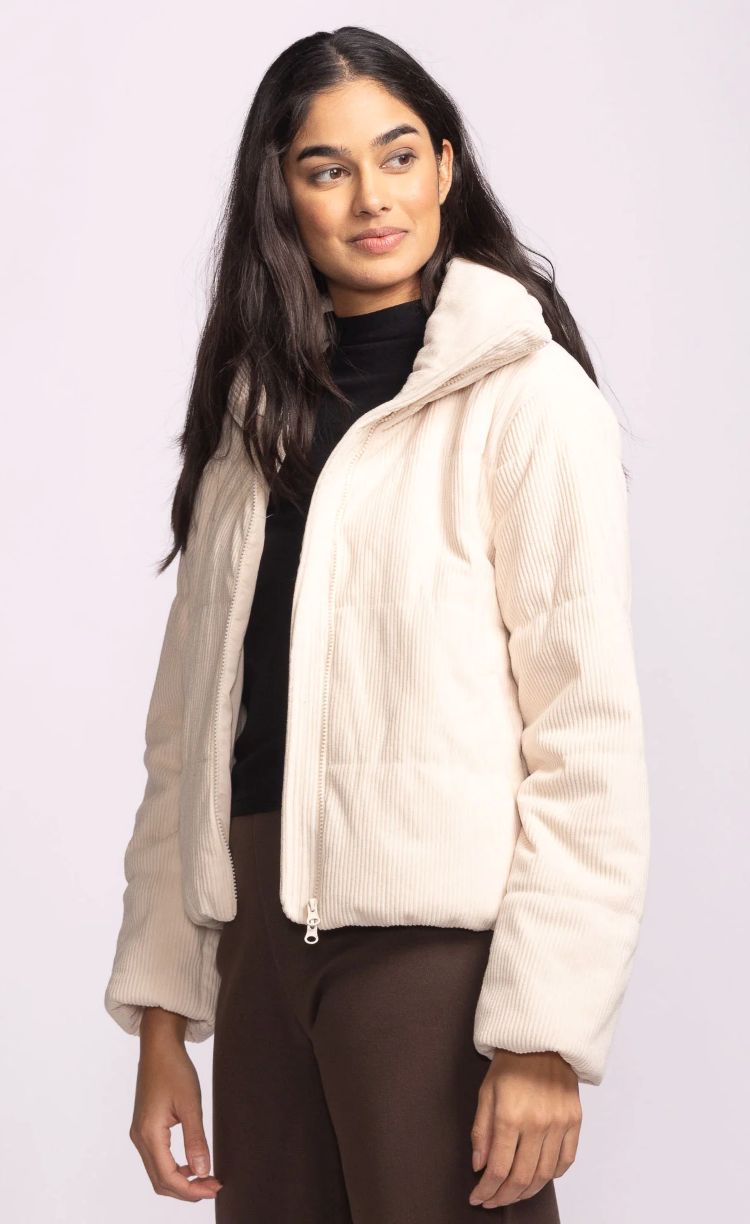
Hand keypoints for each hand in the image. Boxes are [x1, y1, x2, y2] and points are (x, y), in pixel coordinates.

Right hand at [128, 1007, 222, 1202]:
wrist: (159, 1048)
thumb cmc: (174, 1070)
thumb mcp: (190, 1104)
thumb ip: (195, 1140)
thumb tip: (202, 1171)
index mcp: (149, 1133)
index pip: (168, 1177)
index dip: (191, 1189)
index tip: (213, 1188)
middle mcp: (140, 1138)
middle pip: (160, 1181)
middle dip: (187, 1190)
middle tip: (213, 1187)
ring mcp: (140, 1134)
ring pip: (157, 1173)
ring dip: (180, 1181)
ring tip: (205, 1178)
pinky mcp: (144, 1129)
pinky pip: (157, 1159)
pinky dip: (174, 1168)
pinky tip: (192, 1163)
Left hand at [468, 1049, 580, 1208]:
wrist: (543, 1038)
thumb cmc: (510, 1062)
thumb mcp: (486, 1092)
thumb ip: (481, 1132)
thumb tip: (479, 1166)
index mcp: (510, 1116)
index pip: (498, 1168)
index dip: (487, 1189)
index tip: (478, 1197)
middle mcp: (537, 1124)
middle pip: (521, 1178)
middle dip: (504, 1196)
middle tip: (492, 1200)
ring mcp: (559, 1124)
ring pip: (544, 1175)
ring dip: (527, 1191)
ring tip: (512, 1193)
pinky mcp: (574, 1120)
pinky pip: (566, 1160)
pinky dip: (553, 1175)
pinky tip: (539, 1177)